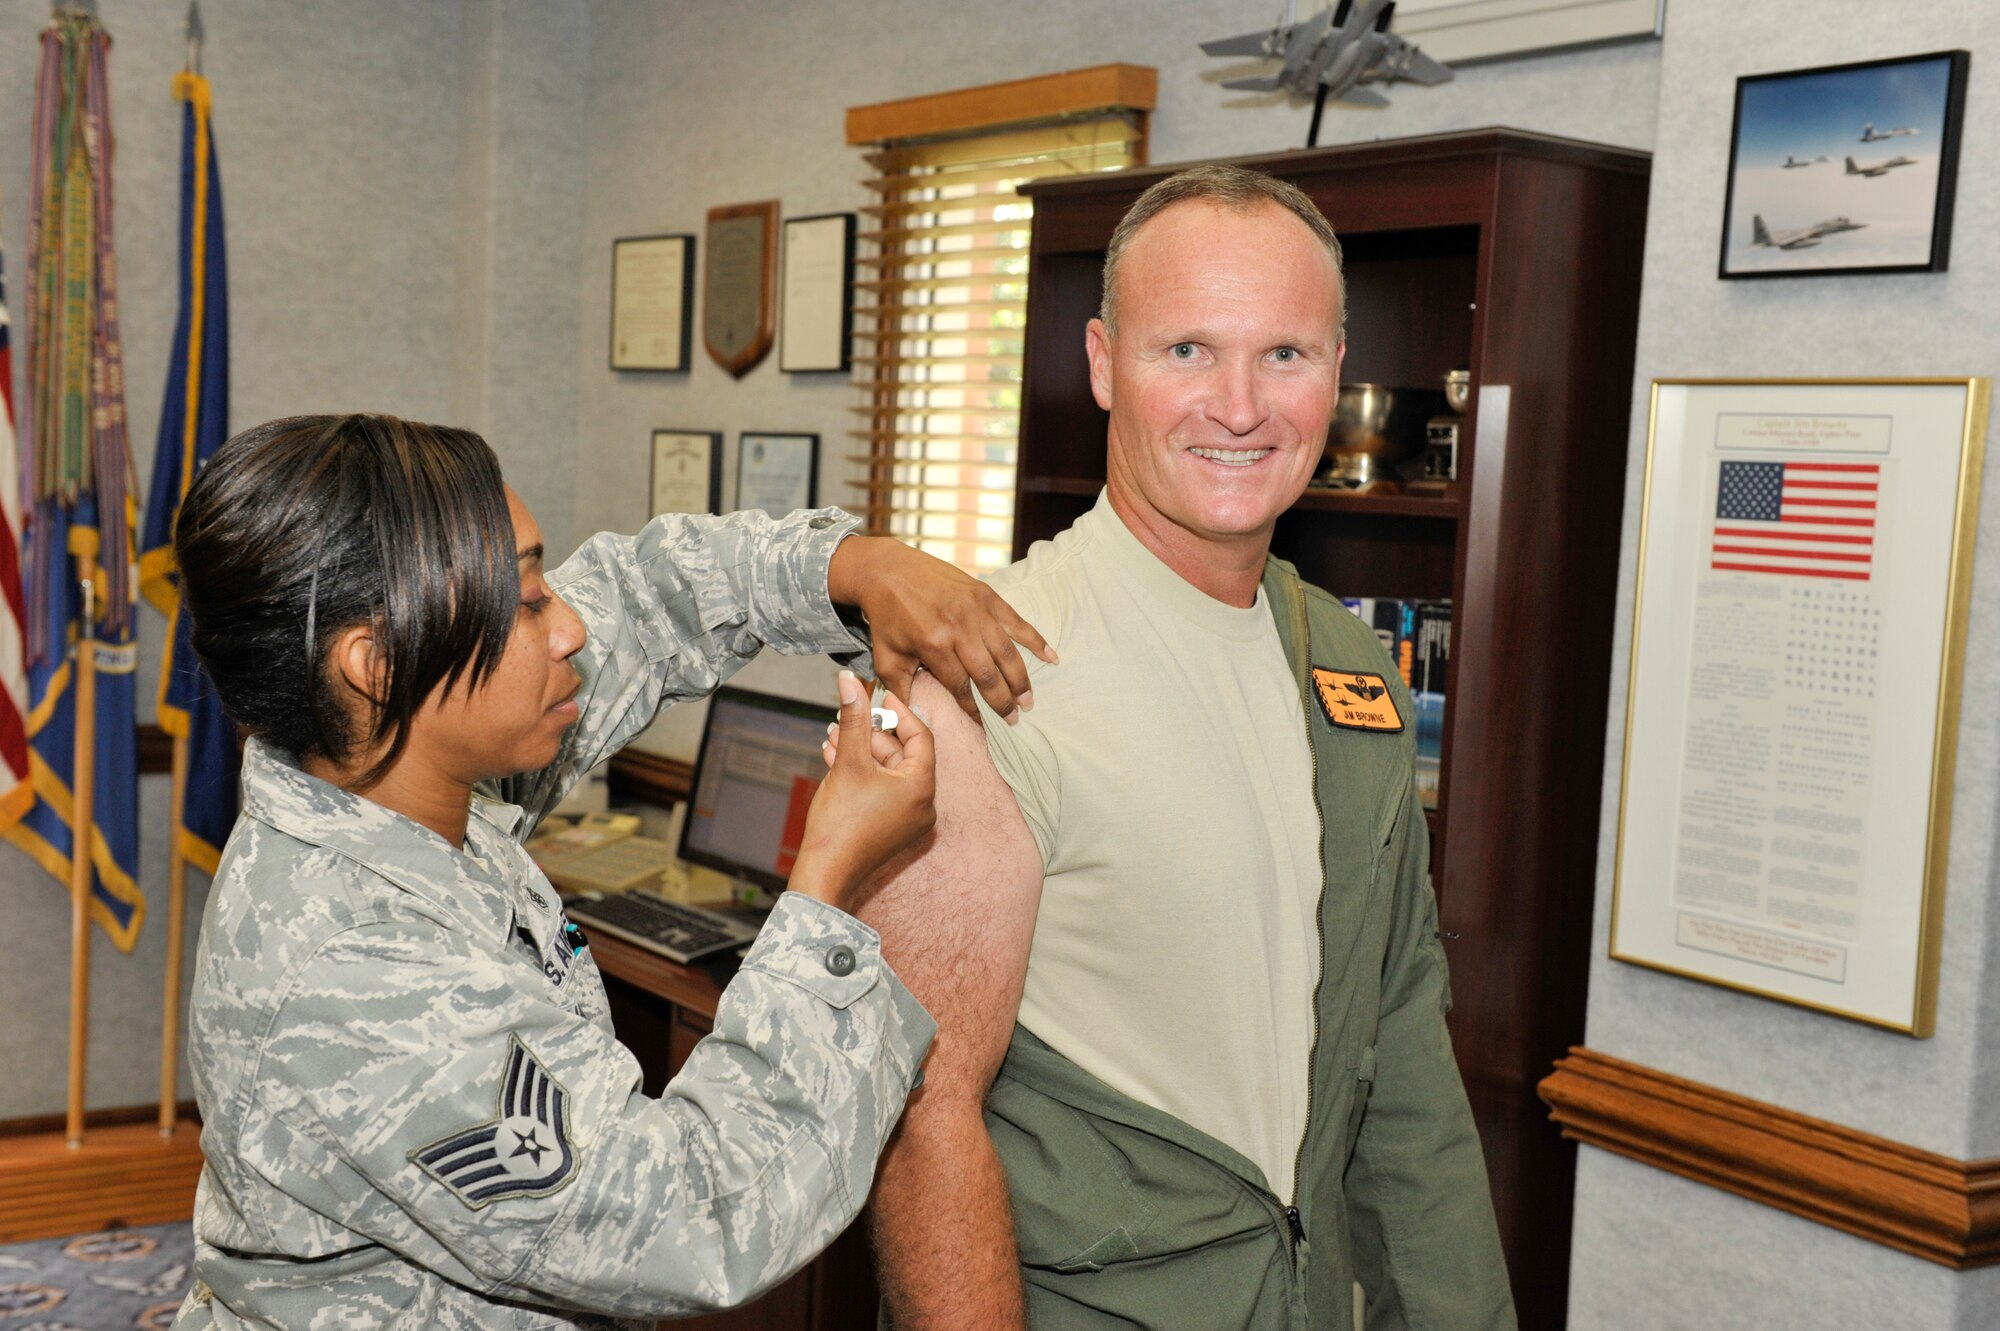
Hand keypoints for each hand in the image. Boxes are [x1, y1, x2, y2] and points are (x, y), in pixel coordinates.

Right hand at [787, 671, 935, 912]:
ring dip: (862, 752)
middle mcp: (922, 804)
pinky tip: (835, 759)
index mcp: (921, 787)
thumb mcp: (848, 762)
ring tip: (834, 737)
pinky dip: (863, 774)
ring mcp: (907, 819)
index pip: (920, 735)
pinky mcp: (891, 828)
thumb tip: (849, 681)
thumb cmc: (841, 824)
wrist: (826, 873)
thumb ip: (853, 718)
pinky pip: (882, 790)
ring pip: (888, 772)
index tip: (880, 695)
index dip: (899, 712)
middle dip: (872, 733)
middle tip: (848, 717)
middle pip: (903, 753)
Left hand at [827, 535, 1055, 723]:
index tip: (983, 725)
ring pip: (1006, 652)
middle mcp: (959, 629)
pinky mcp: (985, 595)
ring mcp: (976, 610)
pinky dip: (1035, 639)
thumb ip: (901, 690)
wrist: (888, 570)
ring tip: (1029, 700)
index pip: (961, 687)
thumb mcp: (886, 658)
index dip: (974, 709)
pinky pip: (1016, 620)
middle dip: (1003, 700)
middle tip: (1014, 718)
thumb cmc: (887, 618)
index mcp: (934, 646)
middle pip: (989, 673)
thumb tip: (912, 718)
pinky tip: (1051, 656)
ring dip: (1021, 678)